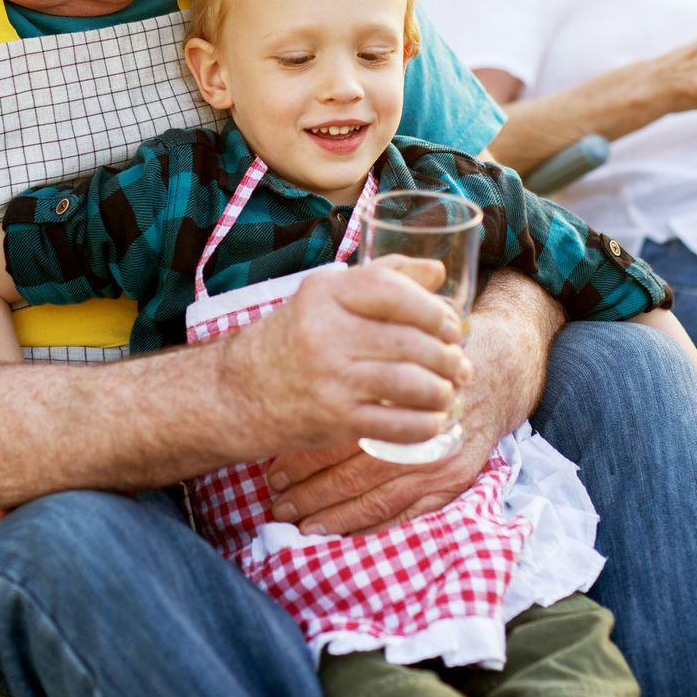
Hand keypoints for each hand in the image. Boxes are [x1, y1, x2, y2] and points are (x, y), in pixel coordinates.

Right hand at [220, 256, 471, 454]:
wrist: (236, 392)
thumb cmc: (291, 338)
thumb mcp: (326, 295)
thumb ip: (383, 277)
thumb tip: (439, 273)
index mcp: (324, 293)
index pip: (392, 290)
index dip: (432, 308)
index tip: (450, 325)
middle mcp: (326, 332)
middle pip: (409, 340)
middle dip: (447, 355)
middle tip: (460, 364)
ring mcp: (330, 378)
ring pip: (409, 383)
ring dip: (442, 389)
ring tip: (450, 390)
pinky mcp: (335, 419)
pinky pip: (395, 424)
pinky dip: (424, 423)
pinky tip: (433, 419)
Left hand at [262, 366, 500, 535]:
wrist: (494, 375)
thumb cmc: (431, 361)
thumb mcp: (397, 355)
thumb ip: (358, 380)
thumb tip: (298, 409)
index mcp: (398, 403)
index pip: (341, 439)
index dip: (303, 459)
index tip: (272, 472)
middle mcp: (419, 438)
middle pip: (354, 475)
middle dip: (310, 494)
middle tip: (277, 506)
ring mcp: (439, 467)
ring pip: (377, 501)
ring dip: (335, 517)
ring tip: (300, 526)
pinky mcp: (454, 486)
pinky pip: (408, 516)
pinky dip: (373, 527)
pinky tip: (344, 535)